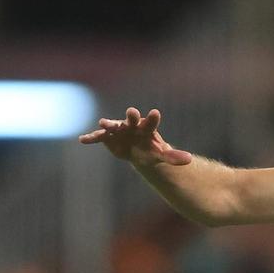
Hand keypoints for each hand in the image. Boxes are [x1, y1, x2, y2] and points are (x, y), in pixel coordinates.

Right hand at [78, 107, 192, 167]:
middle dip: (131, 116)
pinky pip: (99, 137)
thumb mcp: (162, 155)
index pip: (151, 122)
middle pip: (132, 119)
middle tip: (132, 112)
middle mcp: (132, 125)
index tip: (155, 113)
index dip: (153, 118)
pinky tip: (83, 140)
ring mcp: (119, 130)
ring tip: (103, 123)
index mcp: (147, 128)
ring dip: (109, 124)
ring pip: (113, 126)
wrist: (137, 151)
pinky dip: (92, 138)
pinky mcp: (108, 138)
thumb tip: (190, 160)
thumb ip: (173, 157)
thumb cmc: (151, 150)